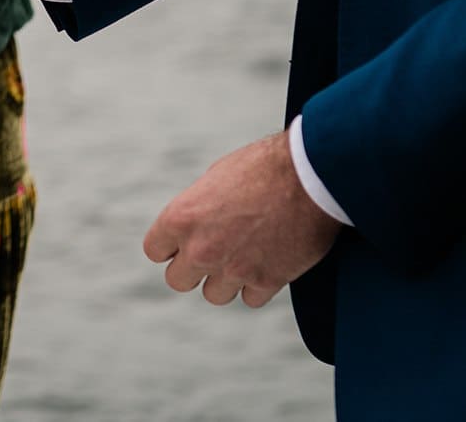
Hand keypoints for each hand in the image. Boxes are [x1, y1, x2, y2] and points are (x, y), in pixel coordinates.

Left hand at [143, 132, 342, 307]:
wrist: (310, 174)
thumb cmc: (262, 167)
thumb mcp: (215, 179)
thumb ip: (198, 210)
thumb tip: (194, 227)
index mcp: (181, 218)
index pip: (155, 251)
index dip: (170, 246)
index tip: (185, 241)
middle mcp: (201, 249)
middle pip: (177, 281)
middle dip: (192, 269)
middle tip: (214, 253)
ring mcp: (233, 268)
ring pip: (214, 295)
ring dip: (225, 280)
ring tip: (243, 257)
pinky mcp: (267, 281)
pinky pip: (250, 299)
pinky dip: (258, 286)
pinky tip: (268, 263)